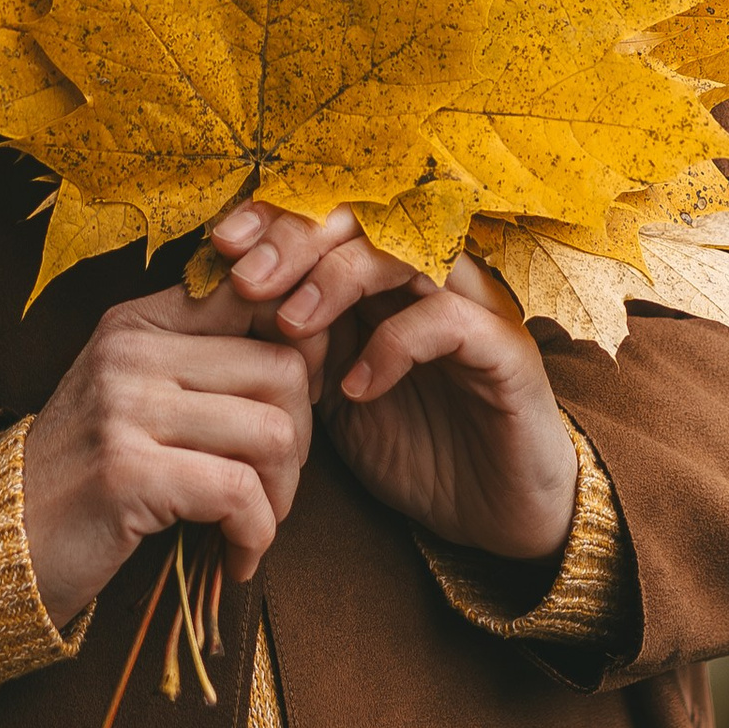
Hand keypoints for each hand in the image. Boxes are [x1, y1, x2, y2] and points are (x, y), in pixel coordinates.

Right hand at [21, 278, 314, 623]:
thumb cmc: (87, 477)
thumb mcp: (136, 397)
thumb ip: (204, 364)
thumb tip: (312, 347)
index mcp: (138, 322)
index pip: (256, 296)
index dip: (302, 353)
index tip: (290, 411)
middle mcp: (130, 351)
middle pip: (283, 368)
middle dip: (300, 442)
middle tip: (273, 489)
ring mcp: (124, 408)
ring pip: (274, 431)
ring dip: (281, 496)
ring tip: (252, 525)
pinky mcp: (127, 473)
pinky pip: (239, 493)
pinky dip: (254, 536)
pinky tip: (234, 558)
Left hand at [213, 203, 580, 564]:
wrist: (494, 514)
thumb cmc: (415, 446)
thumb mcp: (335, 393)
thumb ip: (296, 344)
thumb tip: (228, 304)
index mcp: (390, 277)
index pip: (334, 213)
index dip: (277, 215)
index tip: (221, 243)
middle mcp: (435, 276)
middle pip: (368, 215)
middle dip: (299, 237)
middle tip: (247, 277)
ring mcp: (476, 308)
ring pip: (407, 251)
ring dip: (340, 278)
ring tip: (291, 324)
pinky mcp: (507, 351)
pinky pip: (448, 321)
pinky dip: (393, 346)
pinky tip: (355, 388)